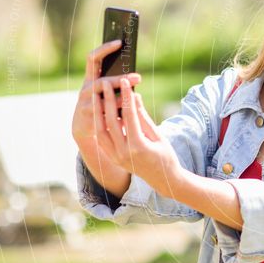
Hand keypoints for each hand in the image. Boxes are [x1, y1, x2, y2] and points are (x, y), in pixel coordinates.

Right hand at [72, 39, 141, 152]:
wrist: (84, 128)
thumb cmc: (101, 106)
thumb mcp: (107, 92)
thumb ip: (117, 84)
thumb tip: (137, 75)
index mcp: (91, 79)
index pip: (93, 59)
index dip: (104, 49)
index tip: (119, 42)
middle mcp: (86, 89)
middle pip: (103, 81)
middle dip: (121, 80)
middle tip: (138, 78)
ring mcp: (85, 103)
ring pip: (103, 98)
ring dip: (120, 98)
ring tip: (135, 96)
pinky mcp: (88, 117)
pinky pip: (104, 114)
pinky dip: (117, 114)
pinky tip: (129, 116)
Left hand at [98, 77, 183, 197]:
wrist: (163, 180)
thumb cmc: (166, 156)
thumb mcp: (158, 135)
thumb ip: (143, 117)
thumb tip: (134, 96)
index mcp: (138, 146)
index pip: (128, 116)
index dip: (125, 97)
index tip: (124, 82)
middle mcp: (123, 153)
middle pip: (110, 122)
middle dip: (107, 100)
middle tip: (105, 83)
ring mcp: (115, 157)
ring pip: (101, 130)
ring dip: (98, 111)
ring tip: (97, 94)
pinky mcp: (112, 158)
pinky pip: (102, 138)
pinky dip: (99, 123)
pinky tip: (99, 111)